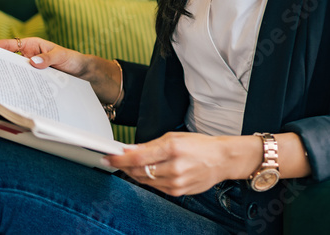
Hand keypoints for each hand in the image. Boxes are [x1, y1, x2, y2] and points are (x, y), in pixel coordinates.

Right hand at [0, 37, 90, 77]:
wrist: (82, 72)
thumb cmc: (71, 59)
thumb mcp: (61, 56)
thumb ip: (48, 58)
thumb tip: (32, 62)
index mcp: (31, 45)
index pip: (10, 44)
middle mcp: (28, 56)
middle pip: (8, 59)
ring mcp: (30, 68)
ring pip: (14, 72)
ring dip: (6, 77)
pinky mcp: (34, 79)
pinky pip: (22, 81)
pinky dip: (17, 86)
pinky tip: (10, 92)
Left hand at [104, 132, 243, 195]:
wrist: (221, 160)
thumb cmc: (201, 145)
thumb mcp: (175, 137)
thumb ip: (150, 145)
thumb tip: (130, 150)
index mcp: (173, 149)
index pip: (138, 157)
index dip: (119, 158)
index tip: (108, 157)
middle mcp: (174, 168)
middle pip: (138, 171)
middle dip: (124, 165)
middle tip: (115, 159)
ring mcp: (175, 183)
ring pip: (145, 180)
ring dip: (134, 173)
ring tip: (130, 165)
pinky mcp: (177, 192)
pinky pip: (155, 187)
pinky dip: (148, 179)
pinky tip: (148, 172)